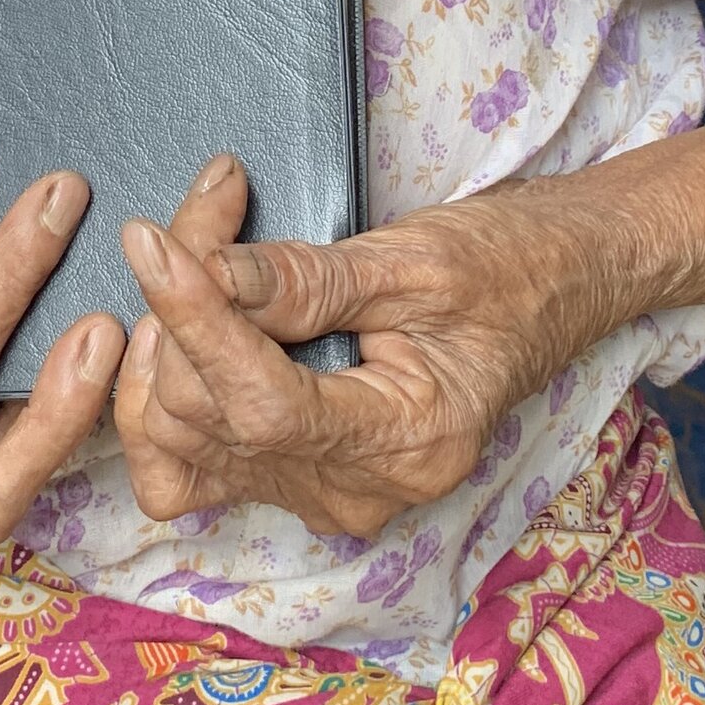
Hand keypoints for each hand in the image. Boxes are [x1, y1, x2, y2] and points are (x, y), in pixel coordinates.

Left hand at [113, 171, 613, 538]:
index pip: (262, 403)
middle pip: (210, 420)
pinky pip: (192, 466)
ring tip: (199, 253)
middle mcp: (357, 492)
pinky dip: (166, 399)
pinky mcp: (295, 478)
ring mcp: (322, 494)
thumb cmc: (506, 267)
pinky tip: (185, 331)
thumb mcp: (415, 259)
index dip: (194, 320)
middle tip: (206, 209)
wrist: (555, 289)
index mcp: (408, 444)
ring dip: (166, 344)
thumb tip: (204, 268)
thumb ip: (306, 277)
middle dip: (182, 306)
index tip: (150, 240)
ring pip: (181, 446)